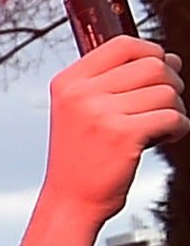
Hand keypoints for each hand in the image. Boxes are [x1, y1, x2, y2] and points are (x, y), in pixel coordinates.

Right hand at [29, 34, 187, 245]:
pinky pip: (173, 116)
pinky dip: (179, 127)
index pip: (123, 45)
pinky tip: (165, 137)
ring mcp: (100, 114)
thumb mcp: (82, 111)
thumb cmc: (82, 156)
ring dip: (175, 109)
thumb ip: (114, 81)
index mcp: (68, 82)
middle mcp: (81, 94)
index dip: (152, 52)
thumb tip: (170, 58)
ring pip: (167, 92)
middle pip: (153, 65)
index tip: (158, 72)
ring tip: (161, 126)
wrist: (71, 200)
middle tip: (163, 105)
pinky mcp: (123, 135)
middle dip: (171, 84)